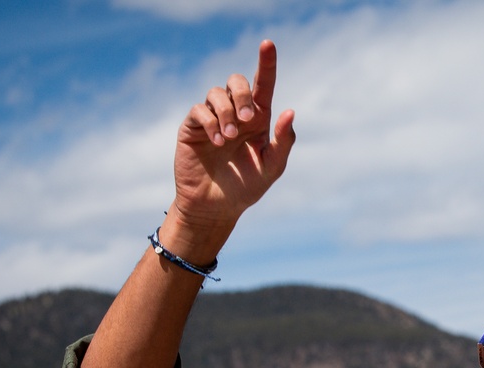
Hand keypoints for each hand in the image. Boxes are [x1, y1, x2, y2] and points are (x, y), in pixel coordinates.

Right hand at [170, 40, 295, 254]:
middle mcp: (235, 114)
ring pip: (217, 93)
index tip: (268, 44)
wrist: (215, 207)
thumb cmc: (246, 188)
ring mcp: (213, 118)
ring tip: (228, 138)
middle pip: (237, 82)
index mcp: (258, 120)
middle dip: (243, 94)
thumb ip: (283, 142)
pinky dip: (210, 121)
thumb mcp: (271, 168)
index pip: (263, 85)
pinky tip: (217, 140)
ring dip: (226, 112)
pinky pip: (200, 109)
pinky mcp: (193, 127)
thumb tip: (290, 112)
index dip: (266, 63)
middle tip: (249, 119)